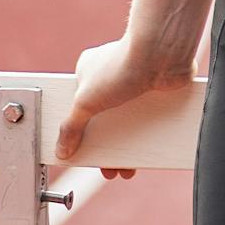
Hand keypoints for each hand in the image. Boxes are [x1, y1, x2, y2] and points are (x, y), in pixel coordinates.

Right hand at [54, 37, 191, 180]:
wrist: (163, 54)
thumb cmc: (123, 64)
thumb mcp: (86, 100)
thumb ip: (70, 127)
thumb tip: (61, 150)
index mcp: (89, 72)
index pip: (79, 107)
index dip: (79, 131)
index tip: (80, 153)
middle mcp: (112, 77)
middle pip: (105, 120)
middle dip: (105, 148)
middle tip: (106, 169)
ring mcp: (135, 86)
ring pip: (128, 124)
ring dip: (127, 149)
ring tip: (126, 170)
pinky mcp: (156, 93)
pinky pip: (149, 121)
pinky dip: (148, 138)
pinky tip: (146, 156)